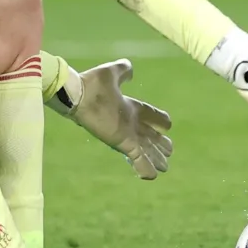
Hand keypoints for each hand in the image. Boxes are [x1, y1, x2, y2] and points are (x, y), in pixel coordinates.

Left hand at [63, 59, 173, 179]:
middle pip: (149, 136)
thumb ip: (123, 70)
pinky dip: (144, 167)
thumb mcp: (111, 72)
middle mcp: (129, 122)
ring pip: (146, 149)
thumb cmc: (92, 83)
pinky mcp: (122, 142)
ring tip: (165, 167)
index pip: (148, 114)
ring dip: (155, 158)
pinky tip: (151, 176)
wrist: (77, 95)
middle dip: (159, 144)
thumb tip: (131, 70)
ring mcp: (126, 134)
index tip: (169, 125)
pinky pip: (137, 157)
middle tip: (170, 151)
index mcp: (129, 106)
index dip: (159, 119)